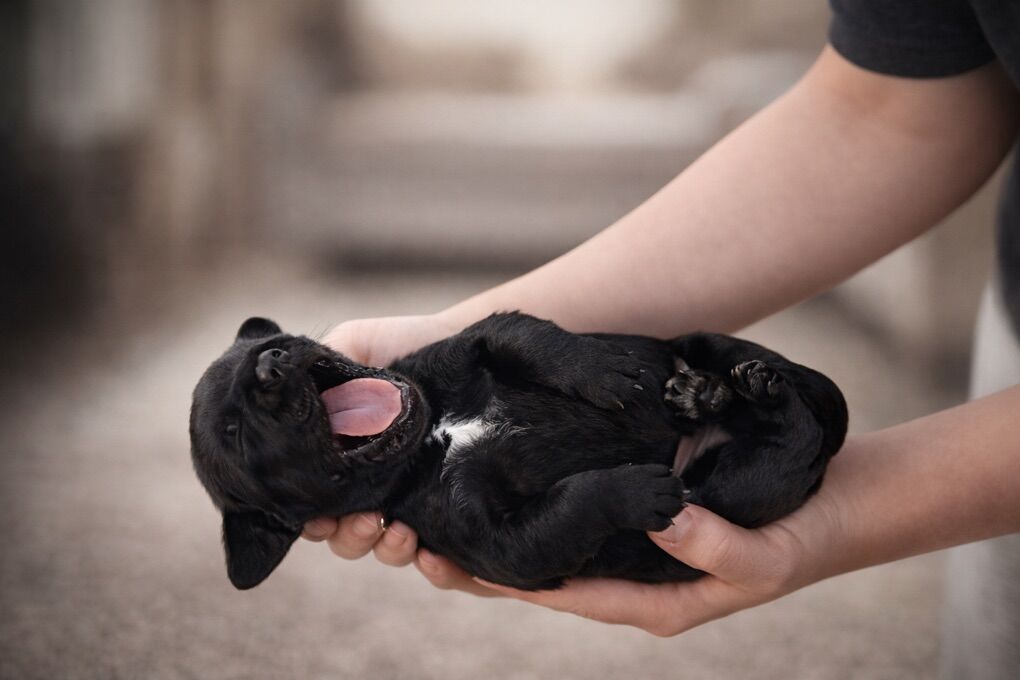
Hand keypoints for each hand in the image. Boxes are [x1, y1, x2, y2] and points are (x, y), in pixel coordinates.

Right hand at [301, 312, 462, 564]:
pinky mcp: (452, 507)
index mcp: (343, 458)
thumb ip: (321, 374)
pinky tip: (434, 553)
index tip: (317, 517)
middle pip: (345, 537)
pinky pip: (441, 558)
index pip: (314, 506)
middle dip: (349, 536)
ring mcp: (413, 499)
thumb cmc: (407, 343)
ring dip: (387, 550)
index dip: (310, 520)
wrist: (467, 340)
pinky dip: (434, 568)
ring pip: (387, 549)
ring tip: (400, 531)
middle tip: (368, 518)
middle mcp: (374, 486)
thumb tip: (295, 409)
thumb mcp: (355, 344)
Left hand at [475, 502, 824, 635]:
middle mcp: (630, 576)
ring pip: (553, 543)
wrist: (825, 513)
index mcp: (650, 599)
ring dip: (502, 533)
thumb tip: (660, 518)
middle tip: (417, 543)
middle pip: (544, 576)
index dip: (508, 584)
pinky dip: (539, 502)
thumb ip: (715, 546)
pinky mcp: (638, 515)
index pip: (564, 594)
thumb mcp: (762, 556)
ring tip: (442, 513)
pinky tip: (507, 479)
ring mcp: (631, 547)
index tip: (454, 564)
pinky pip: (578, 513)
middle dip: (483, 567)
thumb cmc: (794, 543)